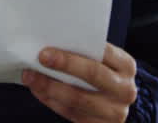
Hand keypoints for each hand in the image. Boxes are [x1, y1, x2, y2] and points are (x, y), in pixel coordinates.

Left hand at [22, 43, 137, 121]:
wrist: (114, 104)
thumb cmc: (103, 75)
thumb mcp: (104, 62)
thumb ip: (87, 53)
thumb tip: (52, 44)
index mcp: (126, 66)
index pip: (102, 53)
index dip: (76, 51)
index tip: (48, 50)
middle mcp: (125, 89)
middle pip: (93, 74)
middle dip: (65, 65)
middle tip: (40, 58)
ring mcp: (115, 112)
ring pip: (78, 98)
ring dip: (50, 86)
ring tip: (31, 77)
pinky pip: (71, 113)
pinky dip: (51, 101)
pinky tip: (38, 90)